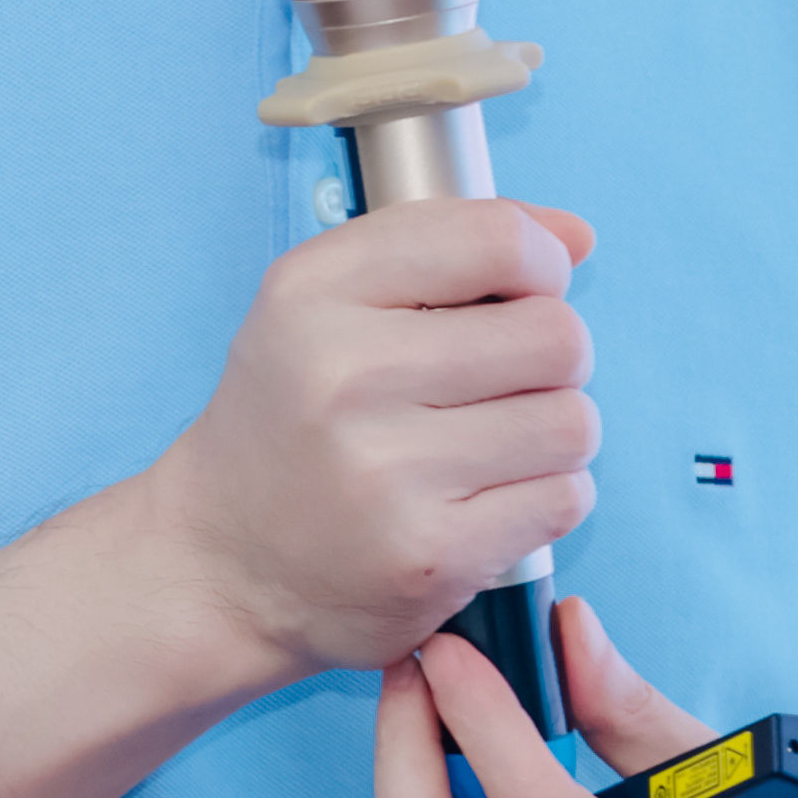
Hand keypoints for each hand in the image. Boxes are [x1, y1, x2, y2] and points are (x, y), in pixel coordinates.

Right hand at [143, 197, 600, 685]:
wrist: (222, 561)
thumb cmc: (290, 421)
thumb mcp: (323, 302)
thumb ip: (447, 245)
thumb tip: (576, 237)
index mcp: (313, 295)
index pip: (498, 242)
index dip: (541, 264)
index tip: (521, 294)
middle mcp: (343, 377)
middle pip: (556, 337)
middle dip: (550, 360)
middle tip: (499, 384)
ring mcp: (386, 473)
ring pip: (572, 422)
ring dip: (551, 435)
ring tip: (489, 446)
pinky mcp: (430, 556)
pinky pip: (565, 497)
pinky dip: (543, 497)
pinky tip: (484, 499)